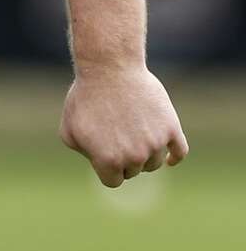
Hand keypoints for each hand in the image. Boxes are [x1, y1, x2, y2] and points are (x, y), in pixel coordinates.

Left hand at [60, 66, 188, 187]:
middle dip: (124, 157)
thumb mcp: (70, 130)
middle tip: (116, 133)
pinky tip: (169, 158)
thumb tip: (100, 162)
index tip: (103, 152)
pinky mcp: (171, 128)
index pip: (114, 181)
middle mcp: (134, 156)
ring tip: (133, 133)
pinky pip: (180, 152)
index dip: (107, 167)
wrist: (110, 69)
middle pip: (133, 170)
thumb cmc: (85, 98)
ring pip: (154, 162)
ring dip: (145, 154)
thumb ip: (85, 153)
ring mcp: (155, 143)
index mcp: (108, 161)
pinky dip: (174, 157)